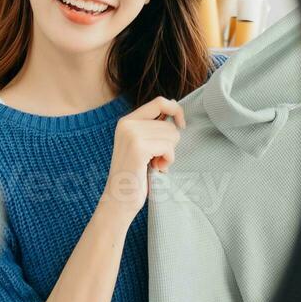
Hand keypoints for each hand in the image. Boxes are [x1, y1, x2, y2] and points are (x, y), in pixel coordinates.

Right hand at [98, 96, 184, 225]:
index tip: (181, 125)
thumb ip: (153, 127)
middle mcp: (127, 124)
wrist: (119, 199)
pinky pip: (168, 147)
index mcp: (127, 121)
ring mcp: (131, 134)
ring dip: (169, 154)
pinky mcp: (138, 148)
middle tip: (157, 158)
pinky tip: (156, 169)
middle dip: (170, 143)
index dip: (176, 110)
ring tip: (154, 164)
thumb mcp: (142, 144)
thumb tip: (174, 108)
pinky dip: (168, 160)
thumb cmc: (135, 174)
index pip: (160, 101)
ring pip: (171, 135)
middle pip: (169, 124)